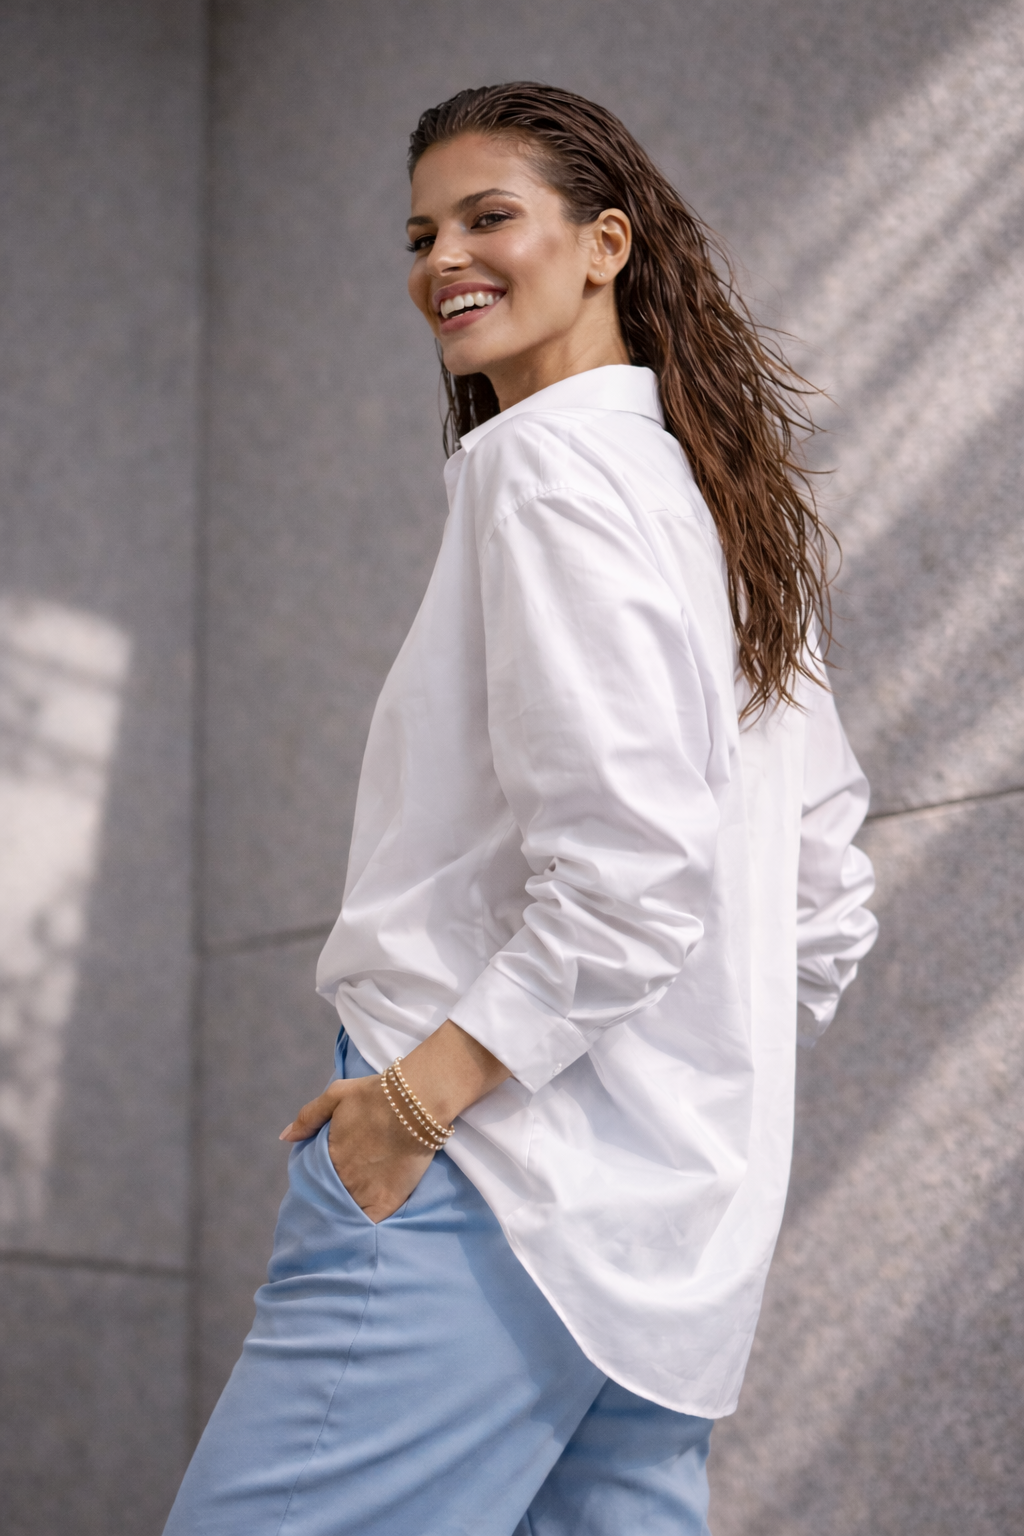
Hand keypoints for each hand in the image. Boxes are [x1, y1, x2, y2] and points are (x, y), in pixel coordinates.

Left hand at [281, 1074, 433, 1221]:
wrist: (416, 1103)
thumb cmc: (376, 1095)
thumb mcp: (337, 1094)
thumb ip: (309, 1116)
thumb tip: (286, 1137)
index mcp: (328, 1154)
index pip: (316, 1176)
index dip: (322, 1178)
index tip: (327, 1179)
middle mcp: (341, 1176)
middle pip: (331, 1194)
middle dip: (332, 1196)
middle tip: (341, 1195)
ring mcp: (363, 1191)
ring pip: (347, 1210)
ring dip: (347, 1211)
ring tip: (350, 1213)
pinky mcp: (386, 1201)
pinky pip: (369, 1223)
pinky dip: (365, 1224)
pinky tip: (364, 1225)